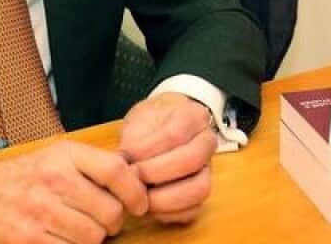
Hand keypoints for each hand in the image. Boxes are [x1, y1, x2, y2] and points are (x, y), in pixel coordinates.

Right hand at [0, 139, 148, 243]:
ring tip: (81, 232)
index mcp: (64, 154)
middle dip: (113, 223)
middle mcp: (52, 179)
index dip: (136, 192)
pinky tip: (64, 240)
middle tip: (104, 222)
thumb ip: (93, 165)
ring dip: (93, 240)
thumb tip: (136, 177)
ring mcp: (39, 211)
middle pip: (109, 212)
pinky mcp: (27, 239)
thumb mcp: (55, 157)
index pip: (117, 171)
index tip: (139, 204)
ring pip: (93, 237)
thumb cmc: (21, 178)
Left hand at [120, 92, 217, 223]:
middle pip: (191, 161)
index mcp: (194, 116)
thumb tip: (123, 165)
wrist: (162, 129)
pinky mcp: (201, 192)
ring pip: (199, 189)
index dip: (148, 149)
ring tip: (140, 196)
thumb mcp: (139, 120)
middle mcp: (207, 142)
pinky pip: (193, 210)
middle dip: (156, 173)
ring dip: (164, 198)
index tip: (126, 155)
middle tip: (133, 176)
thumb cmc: (150, 124)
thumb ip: (134, 140)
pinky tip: (149, 206)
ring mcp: (207, 169)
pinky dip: (169, 213)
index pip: (175, 134)